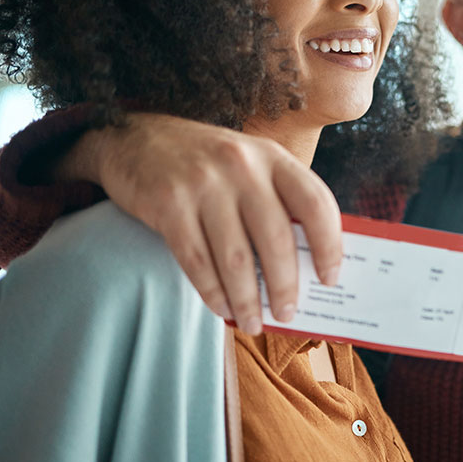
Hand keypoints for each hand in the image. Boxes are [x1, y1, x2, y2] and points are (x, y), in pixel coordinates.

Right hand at [60, 113, 343, 334]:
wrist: (133, 138)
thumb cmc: (205, 162)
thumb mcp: (249, 163)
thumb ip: (277, 200)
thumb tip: (307, 264)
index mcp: (271, 157)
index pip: (315, 203)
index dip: (329, 245)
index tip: (330, 278)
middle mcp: (242, 166)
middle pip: (276, 238)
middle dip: (286, 286)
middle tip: (287, 314)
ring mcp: (204, 184)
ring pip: (236, 258)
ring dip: (248, 300)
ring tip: (253, 323)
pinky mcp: (168, 203)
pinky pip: (197, 261)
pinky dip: (212, 292)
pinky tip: (222, 308)